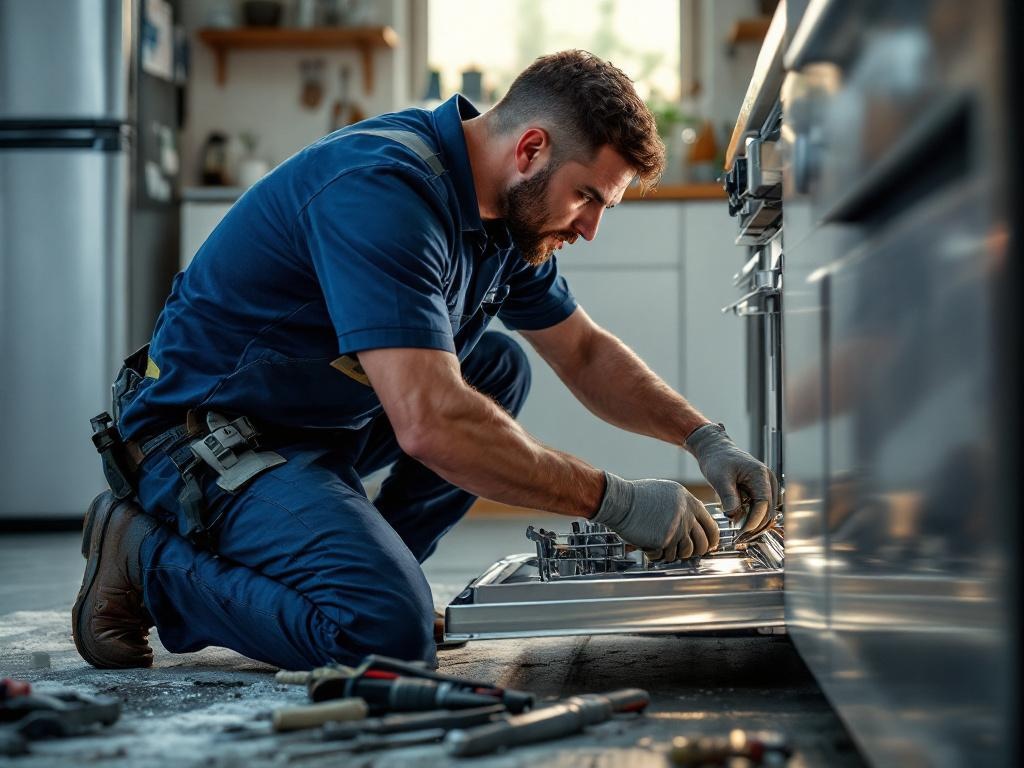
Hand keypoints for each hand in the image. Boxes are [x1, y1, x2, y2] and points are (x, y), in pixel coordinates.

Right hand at [592, 472, 719, 561]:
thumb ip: (684, 507)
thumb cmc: (639, 497)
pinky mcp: (664, 541)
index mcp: (689, 502)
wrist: (620, 500)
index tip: (709, 546)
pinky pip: (664, 556)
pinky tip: (646, 542)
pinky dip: (655, 554)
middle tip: (682, 551)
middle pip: (702, 544)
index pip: (711, 526)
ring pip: (684, 553)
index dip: (711, 540)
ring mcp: (676, 529)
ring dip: (672, 552)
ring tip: (658, 542)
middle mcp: (687, 516)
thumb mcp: (668, 493)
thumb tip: (695, 526)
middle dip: (694, 552)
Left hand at [686, 423, 778, 541]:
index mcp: (760, 475)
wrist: (716, 449)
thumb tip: (734, 517)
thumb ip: (728, 497)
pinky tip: (741, 524)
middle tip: (739, 539)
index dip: (753, 521)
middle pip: (769, 511)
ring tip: (739, 534)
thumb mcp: (719, 478)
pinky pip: (762, 509)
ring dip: (755, 524)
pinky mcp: (762, 490)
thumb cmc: (717, 460)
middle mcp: (768, 480)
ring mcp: (767, 485)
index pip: (763, 504)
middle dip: (755, 527)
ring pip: (767, 512)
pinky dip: (754, 518)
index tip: (741, 533)